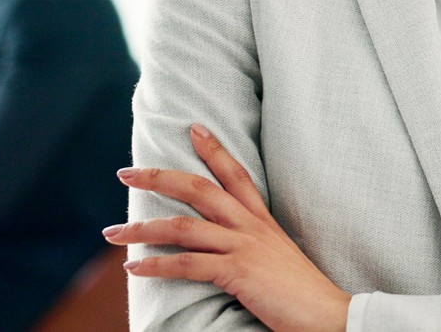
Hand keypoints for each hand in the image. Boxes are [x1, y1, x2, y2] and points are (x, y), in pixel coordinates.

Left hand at [107, 124, 349, 331]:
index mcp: (263, 221)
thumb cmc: (302, 294)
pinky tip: (134, 268)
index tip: (193, 128)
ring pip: (183, 226)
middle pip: (199, 189)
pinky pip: (188, 264)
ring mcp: (244, 248)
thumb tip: (229, 249)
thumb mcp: (278, 259)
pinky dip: (156, 266)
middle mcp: (252, 227)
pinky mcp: (238, 273)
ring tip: (112, 234)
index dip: (214, 150)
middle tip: (126, 173)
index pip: (236, 175)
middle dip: (158, 177)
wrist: (328, 316)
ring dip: (141, 229)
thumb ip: (254, 247)